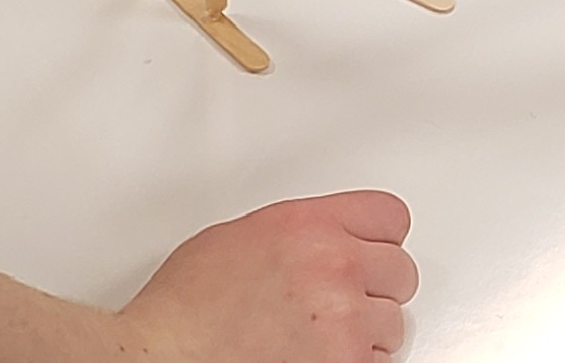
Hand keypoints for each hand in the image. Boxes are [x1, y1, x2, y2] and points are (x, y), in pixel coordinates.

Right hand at [118, 193, 418, 362]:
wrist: (164, 355)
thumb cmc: (186, 308)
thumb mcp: (241, 236)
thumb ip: (298, 233)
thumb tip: (319, 244)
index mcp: (309, 225)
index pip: (390, 217)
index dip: (379, 238)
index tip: (372, 250)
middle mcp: (335, 266)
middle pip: (400, 270)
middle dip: (373, 287)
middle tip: (341, 301)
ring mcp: (344, 321)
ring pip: (392, 322)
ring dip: (365, 330)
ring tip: (320, 336)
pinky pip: (378, 362)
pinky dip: (356, 362)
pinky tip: (319, 356)